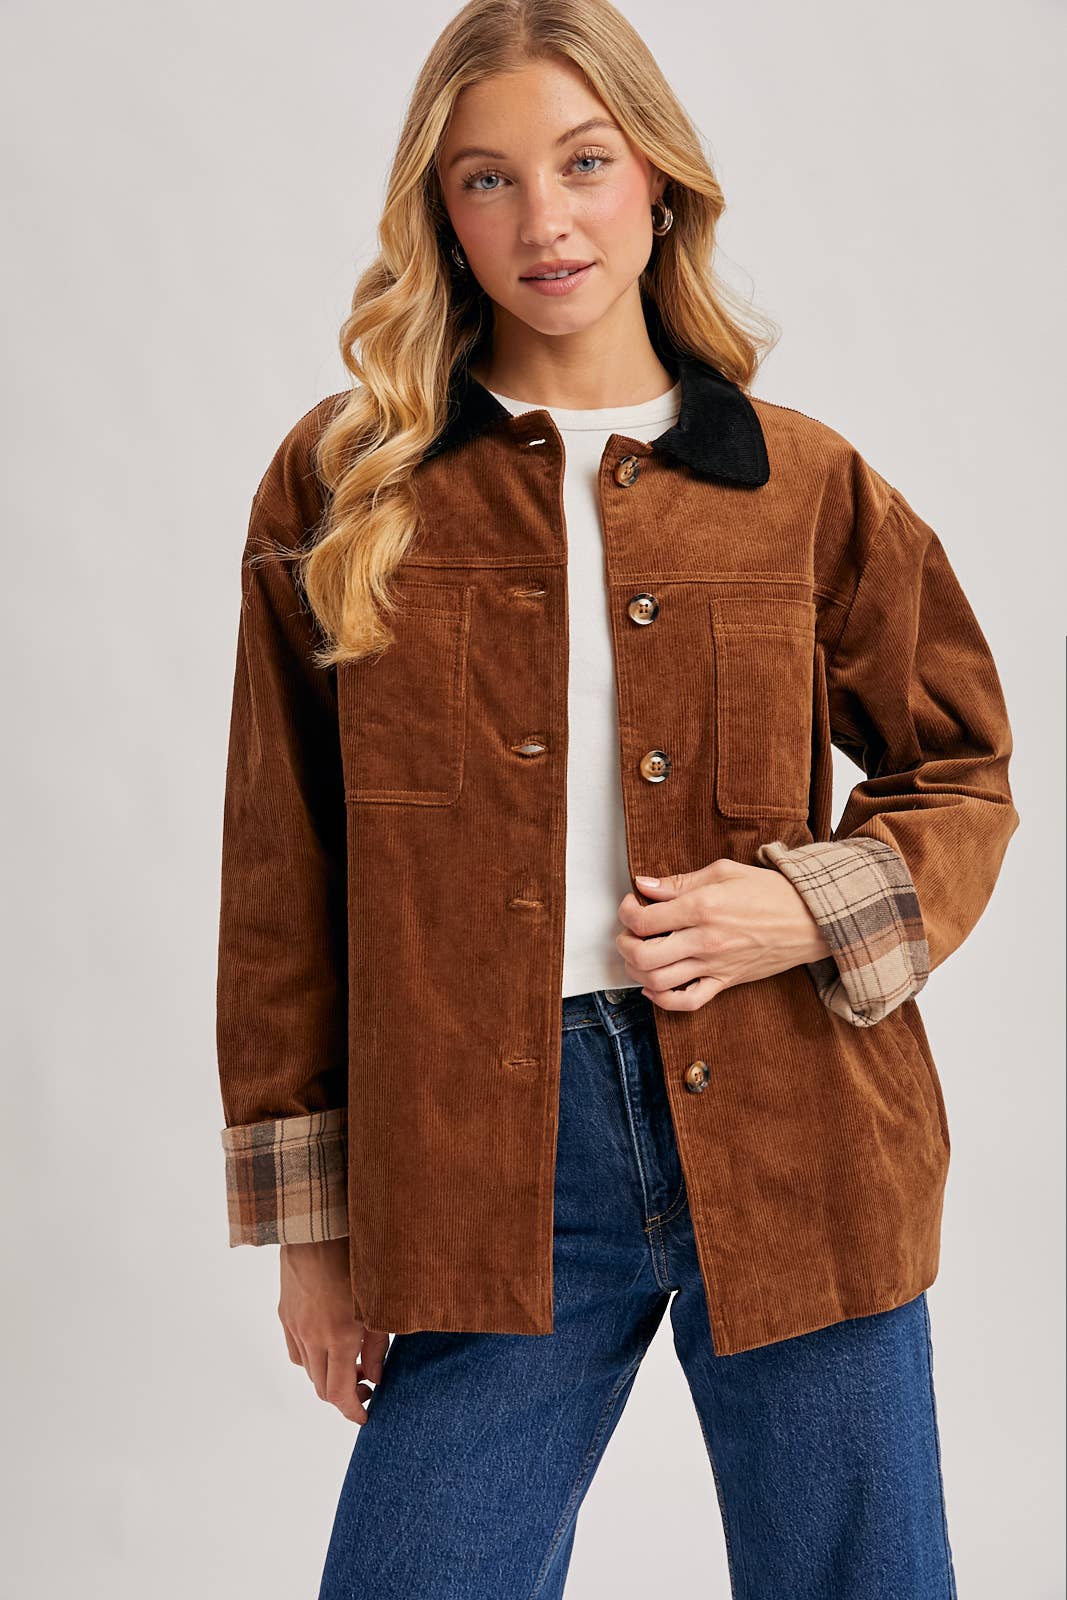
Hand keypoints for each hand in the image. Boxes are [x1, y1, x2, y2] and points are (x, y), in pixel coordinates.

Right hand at [279, 1238, 388, 1424]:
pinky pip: (296, 1350)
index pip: (340, 1394)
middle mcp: (312, 1337)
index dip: (353, 1411)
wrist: (318, 1225)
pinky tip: (326, 1345)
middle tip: (365, 1386)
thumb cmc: (355, 1258)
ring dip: (327, 1376)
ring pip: (307, 1370)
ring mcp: (294, 1325)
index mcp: (339, 1337)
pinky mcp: (285, 1313)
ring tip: (350, 1363)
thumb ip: (378, 1346)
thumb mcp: (378, 1304)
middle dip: (343, 1396)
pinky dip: (311, 1358)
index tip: (366, 1415)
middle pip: (322, 1388)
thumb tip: (376, 1377)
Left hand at [615, 858, 831, 1012]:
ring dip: (637, 970)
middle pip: (644, 954)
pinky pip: (688, 1001)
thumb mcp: (723, 872)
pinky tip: (654, 987)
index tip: (631, 905)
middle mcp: (705, 940)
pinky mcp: (725, 982)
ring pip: (659, 981)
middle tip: (628, 933)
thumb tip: (644, 885)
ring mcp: (715, 965)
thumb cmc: (770, 892)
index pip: (643, 919)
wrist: (809, 919)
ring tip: (638, 956)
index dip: (626, 912)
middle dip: (624, 944)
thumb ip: (679, 881)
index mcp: (702, 907)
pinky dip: (663, 1000)